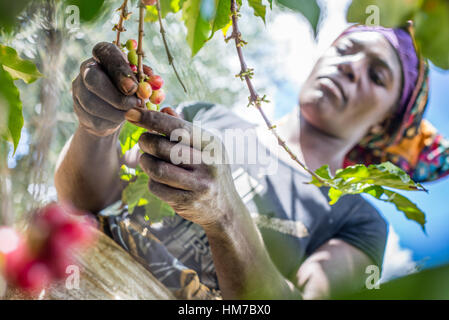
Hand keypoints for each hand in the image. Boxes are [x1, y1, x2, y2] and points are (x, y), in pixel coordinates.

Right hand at [72, 42, 141, 136]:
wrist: (112, 112)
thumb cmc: (129, 90)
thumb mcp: (139, 80)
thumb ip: (144, 78)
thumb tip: (152, 79)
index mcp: (103, 55)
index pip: (106, 53)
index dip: (120, 70)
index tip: (134, 87)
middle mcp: (87, 69)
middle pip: (93, 79)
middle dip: (116, 96)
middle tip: (136, 104)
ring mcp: (79, 89)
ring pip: (93, 103)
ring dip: (117, 111)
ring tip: (134, 112)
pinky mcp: (78, 109)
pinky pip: (95, 118)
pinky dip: (112, 121)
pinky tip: (123, 118)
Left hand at [125, 107, 241, 228]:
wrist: (226, 209)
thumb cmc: (211, 172)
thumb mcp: (206, 148)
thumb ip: (185, 128)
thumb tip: (165, 108)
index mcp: (212, 145)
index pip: (178, 127)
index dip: (152, 119)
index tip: (131, 113)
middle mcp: (208, 164)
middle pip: (162, 147)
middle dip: (145, 141)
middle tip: (143, 141)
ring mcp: (199, 184)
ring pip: (156, 169)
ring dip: (145, 162)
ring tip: (147, 160)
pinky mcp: (187, 202)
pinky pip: (157, 188)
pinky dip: (151, 181)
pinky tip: (158, 179)